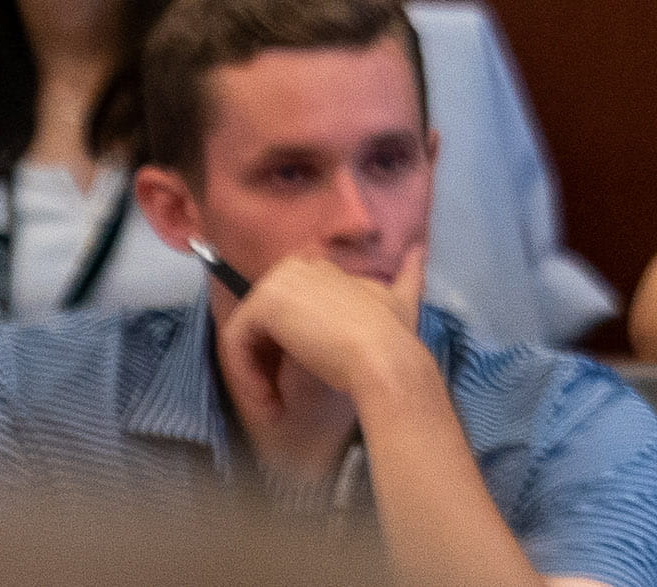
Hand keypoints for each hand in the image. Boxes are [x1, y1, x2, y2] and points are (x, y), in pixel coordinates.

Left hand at [217, 246, 433, 451]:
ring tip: (273, 405)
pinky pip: (236, 344)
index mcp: (324, 268)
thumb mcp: (403, 302)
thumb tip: (420, 251)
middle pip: (263, 321)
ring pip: (247, 334)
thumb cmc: (393, 338)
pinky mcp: (262, 305)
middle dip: (266, 361)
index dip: (287, 346)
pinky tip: (268, 400)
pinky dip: (246, 376)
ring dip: (254, 374)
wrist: (384, 356)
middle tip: (280, 396)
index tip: (300, 375)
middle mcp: (297, 267)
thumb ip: (410, 276)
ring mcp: (277, 283)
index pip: (289, 308)